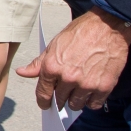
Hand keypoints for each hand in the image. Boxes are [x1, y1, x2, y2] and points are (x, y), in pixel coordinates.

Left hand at [15, 9, 130, 110]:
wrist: (108, 26)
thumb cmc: (82, 31)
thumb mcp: (55, 44)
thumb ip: (39, 63)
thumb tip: (22, 72)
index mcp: (52, 67)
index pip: (43, 94)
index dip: (43, 101)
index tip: (46, 104)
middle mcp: (68, 78)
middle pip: (60, 100)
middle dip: (60, 98)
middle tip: (66, 91)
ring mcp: (86, 84)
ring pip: (76, 105)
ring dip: (76, 100)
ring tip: (79, 90)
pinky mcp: (103, 87)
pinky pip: (93, 104)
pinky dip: (91, 101)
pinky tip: (91, 92)